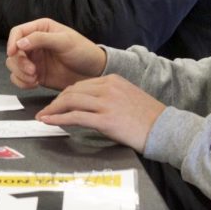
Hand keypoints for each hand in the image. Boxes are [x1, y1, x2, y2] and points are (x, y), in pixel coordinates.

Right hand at [6, 17, 106, 90]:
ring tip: (35, 78)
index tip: (13, 52)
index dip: (12, 41)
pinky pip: (19, 78)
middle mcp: (33, 43)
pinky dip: (22, 82)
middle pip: (13, 51)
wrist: (94, 73)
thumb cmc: (83, 51)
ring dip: (20, 73)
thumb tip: (20, 43)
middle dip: (19, 62)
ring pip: (13, 65)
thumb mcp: (65, 41)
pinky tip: (34, 83)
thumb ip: (41, 39)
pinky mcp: (34, 74)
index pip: (17, 32)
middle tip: (32, 71)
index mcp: (40, 29)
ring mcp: (33, 59)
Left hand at [36, 75, 165, 152]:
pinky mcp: (106, 120)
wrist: (166, 129)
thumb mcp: (128, 96)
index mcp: (112, 80)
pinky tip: (49, 121)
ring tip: (43, 116)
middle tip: (46, 110)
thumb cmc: (149, 117)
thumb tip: (89, 102)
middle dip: (56, 101)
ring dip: (53, 109)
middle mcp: (107, 88)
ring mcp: (106, 103)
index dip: (65, 94)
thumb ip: (109, 94)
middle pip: (72, 90)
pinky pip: (75, 117)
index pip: (81, 84)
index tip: (57, 102)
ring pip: (70, 101)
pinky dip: (58, 119)